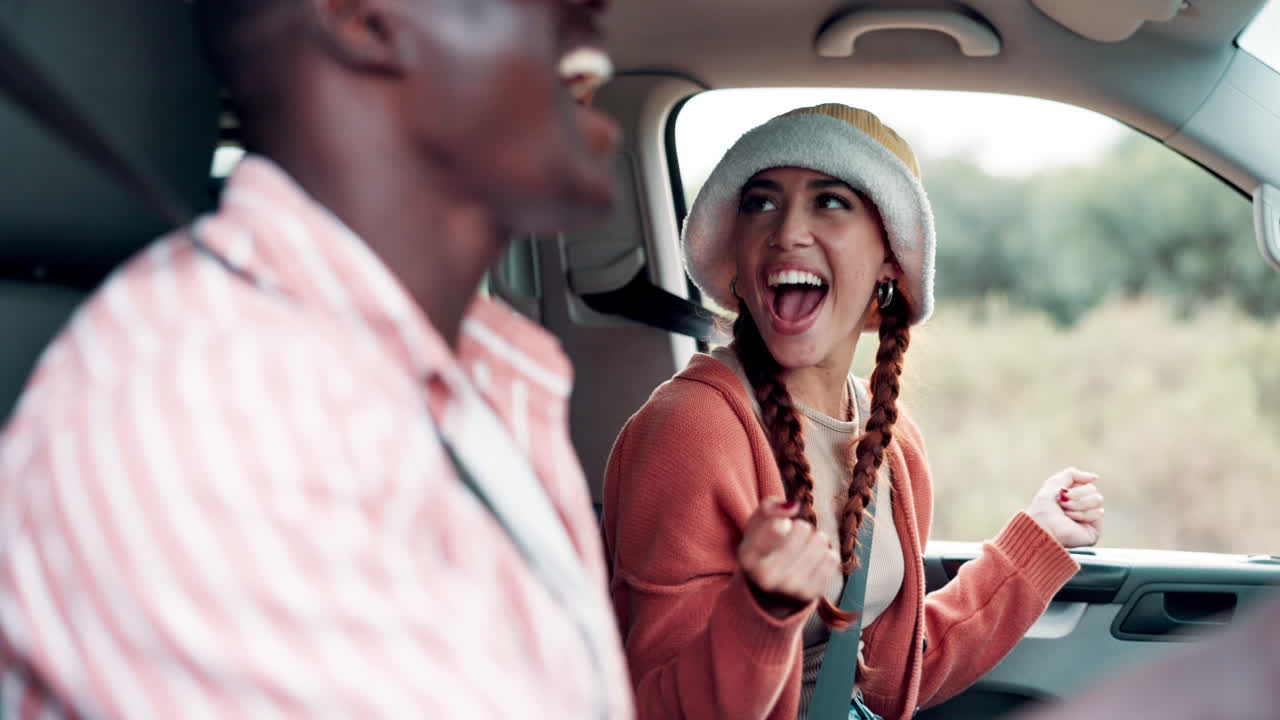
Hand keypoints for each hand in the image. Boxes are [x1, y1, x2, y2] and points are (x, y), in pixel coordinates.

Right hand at [738, 497, 840, 617]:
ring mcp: (789, 588)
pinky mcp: (811, 594)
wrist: (769, 587)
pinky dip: (824, 554)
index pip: (777, 527)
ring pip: (820, 542)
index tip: (782, 527)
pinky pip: (832, 558)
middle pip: (802, 529)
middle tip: (791, 539)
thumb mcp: (757, 523)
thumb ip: (769, 506)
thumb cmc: (763, 546)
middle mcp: (766, 577)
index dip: (784, 521)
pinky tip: (811, 561)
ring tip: (803, 548)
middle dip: (800, 527)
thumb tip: (794, 506)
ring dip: (814, 539)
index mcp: (747, 557)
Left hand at [1025, 468, 1103, 547]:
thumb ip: (1072, 474)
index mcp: (1076, 498)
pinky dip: (1082, 514)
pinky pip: (1098, 512)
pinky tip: (1071, 520)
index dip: (1073, 487)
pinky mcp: (1094, 530)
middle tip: (1062, 503)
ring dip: (1077, 504)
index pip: (1087, 484)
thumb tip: (1096, 477)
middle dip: (1075, 494)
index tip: (1060, 493)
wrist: (1041, 524)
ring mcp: (1090, 519)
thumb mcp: (1054, 483)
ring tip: (1065, 512)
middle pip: (1093, 490)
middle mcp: (1084, 508)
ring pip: (1097, 499)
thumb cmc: (1043, 507)